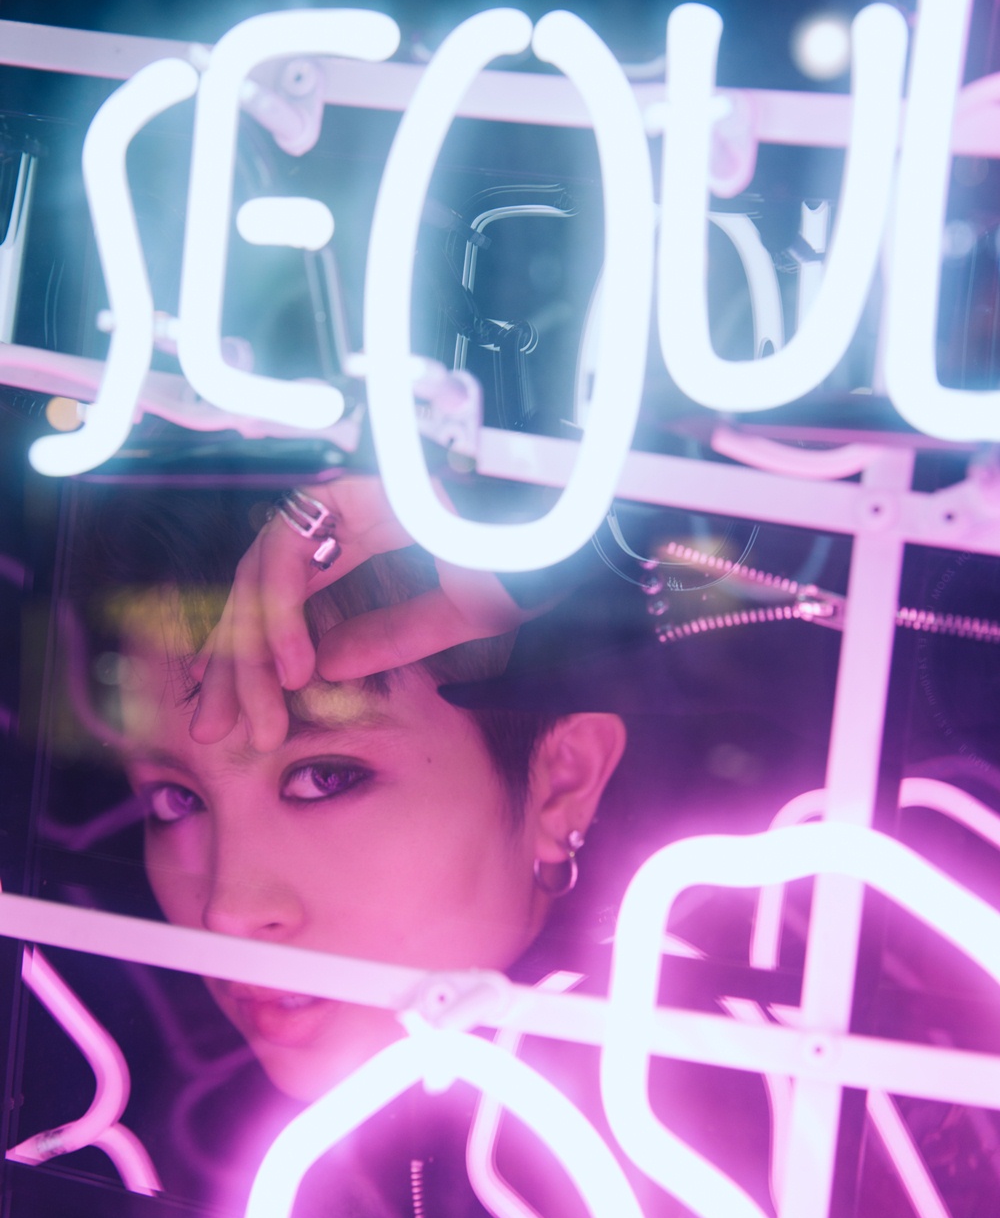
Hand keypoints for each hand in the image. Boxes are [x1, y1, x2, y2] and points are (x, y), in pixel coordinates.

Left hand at [189, 475, 526, 751]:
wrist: (567, 534)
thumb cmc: (524, 565)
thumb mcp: (450, 621)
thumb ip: (387, 638)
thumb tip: (323, 669)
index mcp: (364, 539)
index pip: (284, 602)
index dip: (254, 663)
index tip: (241, 722)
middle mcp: (345, 515)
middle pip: (257, 590)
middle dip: (233, 665)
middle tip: (216, 728)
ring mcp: (342, 497)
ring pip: (259, 575)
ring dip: (253, 650)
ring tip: (265, 710)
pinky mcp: (346, 490)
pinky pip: (288, 554)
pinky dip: (282, 611)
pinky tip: (296, 669)